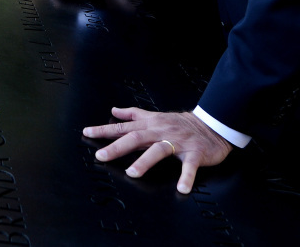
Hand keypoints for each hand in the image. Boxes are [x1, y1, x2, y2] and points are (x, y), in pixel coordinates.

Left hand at [82, 107, 232, 194]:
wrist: (212, 125)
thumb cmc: (181, 123)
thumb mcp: (155, 116)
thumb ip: (134, 114)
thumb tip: (114, 110)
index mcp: (151, 124)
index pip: (124, 127)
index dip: (105, 129)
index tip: (87, 133)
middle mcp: (162, 132)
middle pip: (137, 138)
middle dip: (118, 147)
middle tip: (102, 156)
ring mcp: (178, 142)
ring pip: (159, 150)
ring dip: (145, 161)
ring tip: (132, 173)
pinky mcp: (195, 153)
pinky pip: (190, 166)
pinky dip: (186, 177)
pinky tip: (181, 189)